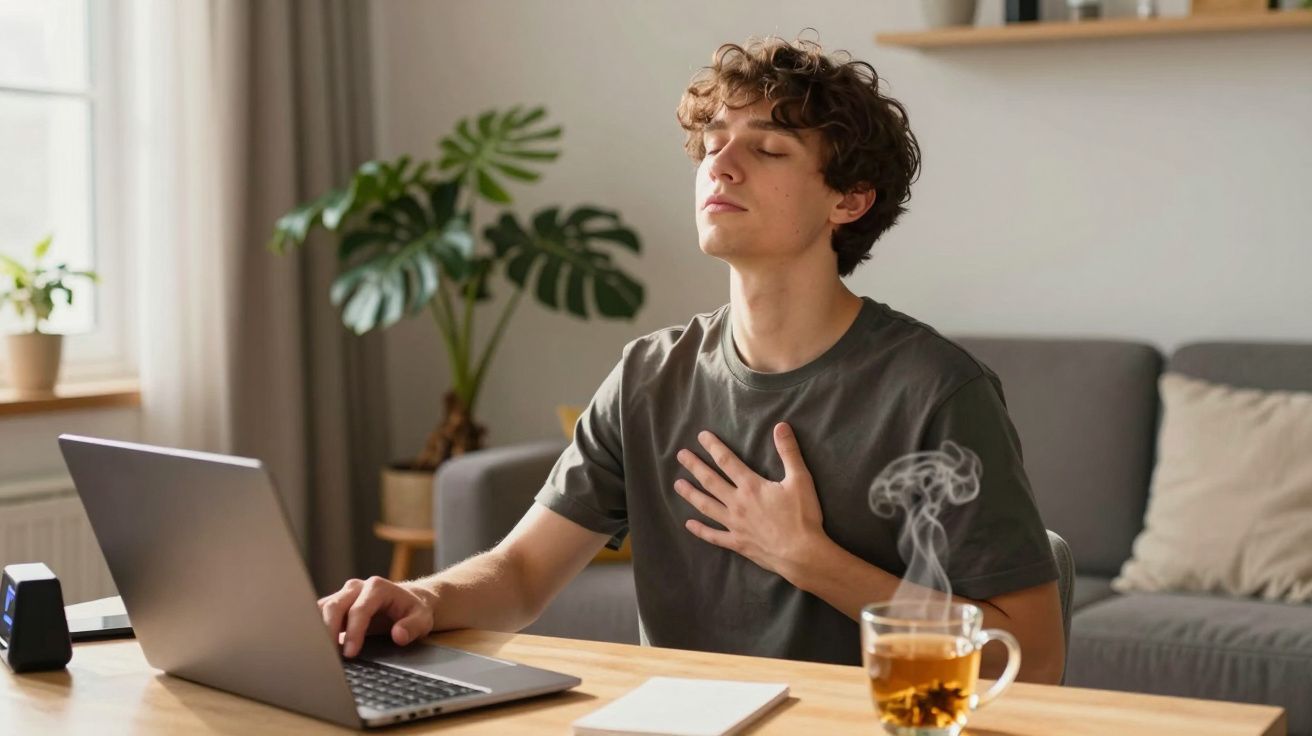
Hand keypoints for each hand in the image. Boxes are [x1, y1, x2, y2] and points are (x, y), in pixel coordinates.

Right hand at [317, 576, 437, 657]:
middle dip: (329, 632)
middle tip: (329, 657)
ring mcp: (344, 595)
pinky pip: (319, 614)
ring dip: (318, 630)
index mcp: (377, 587)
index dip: (353, 632)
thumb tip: (398, 636)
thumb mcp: (423, 619)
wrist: (409, 601)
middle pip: (334, 606)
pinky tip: (316, 647)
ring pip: (322, 609)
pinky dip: (315, 629)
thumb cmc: (415, 610)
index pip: (359, 610)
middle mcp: (357, 587)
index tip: (350, 653)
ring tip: (319, 654)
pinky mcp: (336, 604)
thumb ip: (413, 627)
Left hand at [673, 422, 825, 578]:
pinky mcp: (737, 543)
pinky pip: (713, 536)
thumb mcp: (800, 479)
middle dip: (694, 466)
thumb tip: (781, 426)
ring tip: (677, 485)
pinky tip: (688, 524)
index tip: (701, 436)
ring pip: (706, 506)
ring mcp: (734, 524)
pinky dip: (700, 530)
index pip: (727, 461)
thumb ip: (789, 452)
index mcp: (751, 486)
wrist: (801, 554)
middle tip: (681, 455)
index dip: (713, 447)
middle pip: (710, 481)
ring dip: (690, 494)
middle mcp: (737, 503)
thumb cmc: (802, 516)